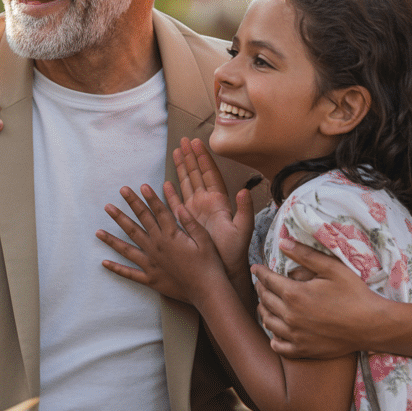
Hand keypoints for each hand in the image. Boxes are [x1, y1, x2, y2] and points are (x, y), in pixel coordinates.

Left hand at [97, 182, 228, 303]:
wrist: (208, 291)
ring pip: (128, 247)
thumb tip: (179, 206)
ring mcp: (151, 264)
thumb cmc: (209, 265)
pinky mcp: (151, 279)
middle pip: (140, 223)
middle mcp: (157, 247)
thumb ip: (190, 222)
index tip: (141, 186)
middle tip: (120, 193)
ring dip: (112, 238)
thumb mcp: (204, 240)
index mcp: (171, 236)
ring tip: (98, 230)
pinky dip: (116, 268)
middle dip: (129, 206)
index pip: (158, 211)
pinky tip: (104, 263)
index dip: (149, 198)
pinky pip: (130, 273)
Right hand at [172, 138, 252, 280]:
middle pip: (197, 174)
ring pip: (187, 184)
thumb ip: (244, 210)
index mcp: (219, 201)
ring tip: (176, 152)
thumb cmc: (234, 252)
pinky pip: (177, 202)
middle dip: (190, 157)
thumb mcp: (242, 230)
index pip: (210, 174)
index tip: (197, 143)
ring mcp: (196, 211)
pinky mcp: (187, 221)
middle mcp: (207, 203)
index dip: (203, 158)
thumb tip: (243, 191)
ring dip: (181, 168)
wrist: (223, 270)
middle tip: (183, 140)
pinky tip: (166, 183)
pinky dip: (172, 192)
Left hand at [252, 238, 384, 359]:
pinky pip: (279, 346)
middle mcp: (290, 316)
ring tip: (265, 303)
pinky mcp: (303, 350)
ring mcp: (295, 336)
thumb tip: (283, 243)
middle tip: (261, 283)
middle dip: (260, 289)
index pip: (267, 280)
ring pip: (268, 322)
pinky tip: (277, 330)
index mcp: (294, 294)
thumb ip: (305, 255)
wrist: (372, 325)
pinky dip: (273, 338)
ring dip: (263, 310)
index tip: (256, 268)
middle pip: (265, 300)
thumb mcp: (332, 268)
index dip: (260, 272)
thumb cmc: (355, 293)